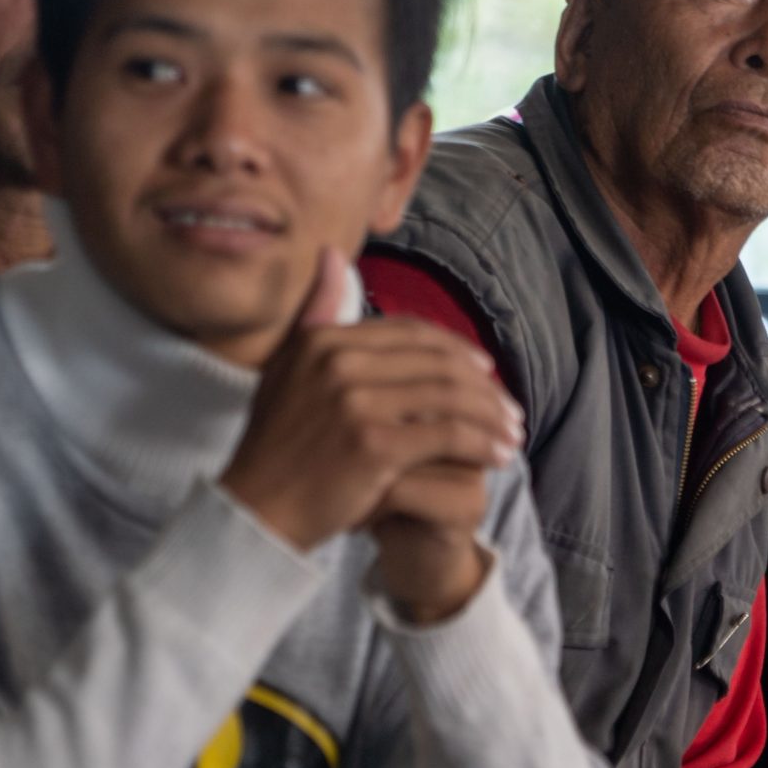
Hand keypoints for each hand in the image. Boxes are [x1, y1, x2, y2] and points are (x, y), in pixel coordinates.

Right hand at [221, 248, 522, 554]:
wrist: (254, 512)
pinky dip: (481, 444)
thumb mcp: (286, 369)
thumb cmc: (275, 449)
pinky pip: (448, 435)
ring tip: (513, 435)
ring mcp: (355, 402)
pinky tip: (499, 457)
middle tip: (512, 409)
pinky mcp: (374, 444)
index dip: (457, 350)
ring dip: (491, 416)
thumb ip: (316, 315)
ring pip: (450, 396)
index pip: (412, 333)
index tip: (487, 371)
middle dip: (484, 386)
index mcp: (322, 340)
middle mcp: (337, 362)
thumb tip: (333, 255)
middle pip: (437, 362)